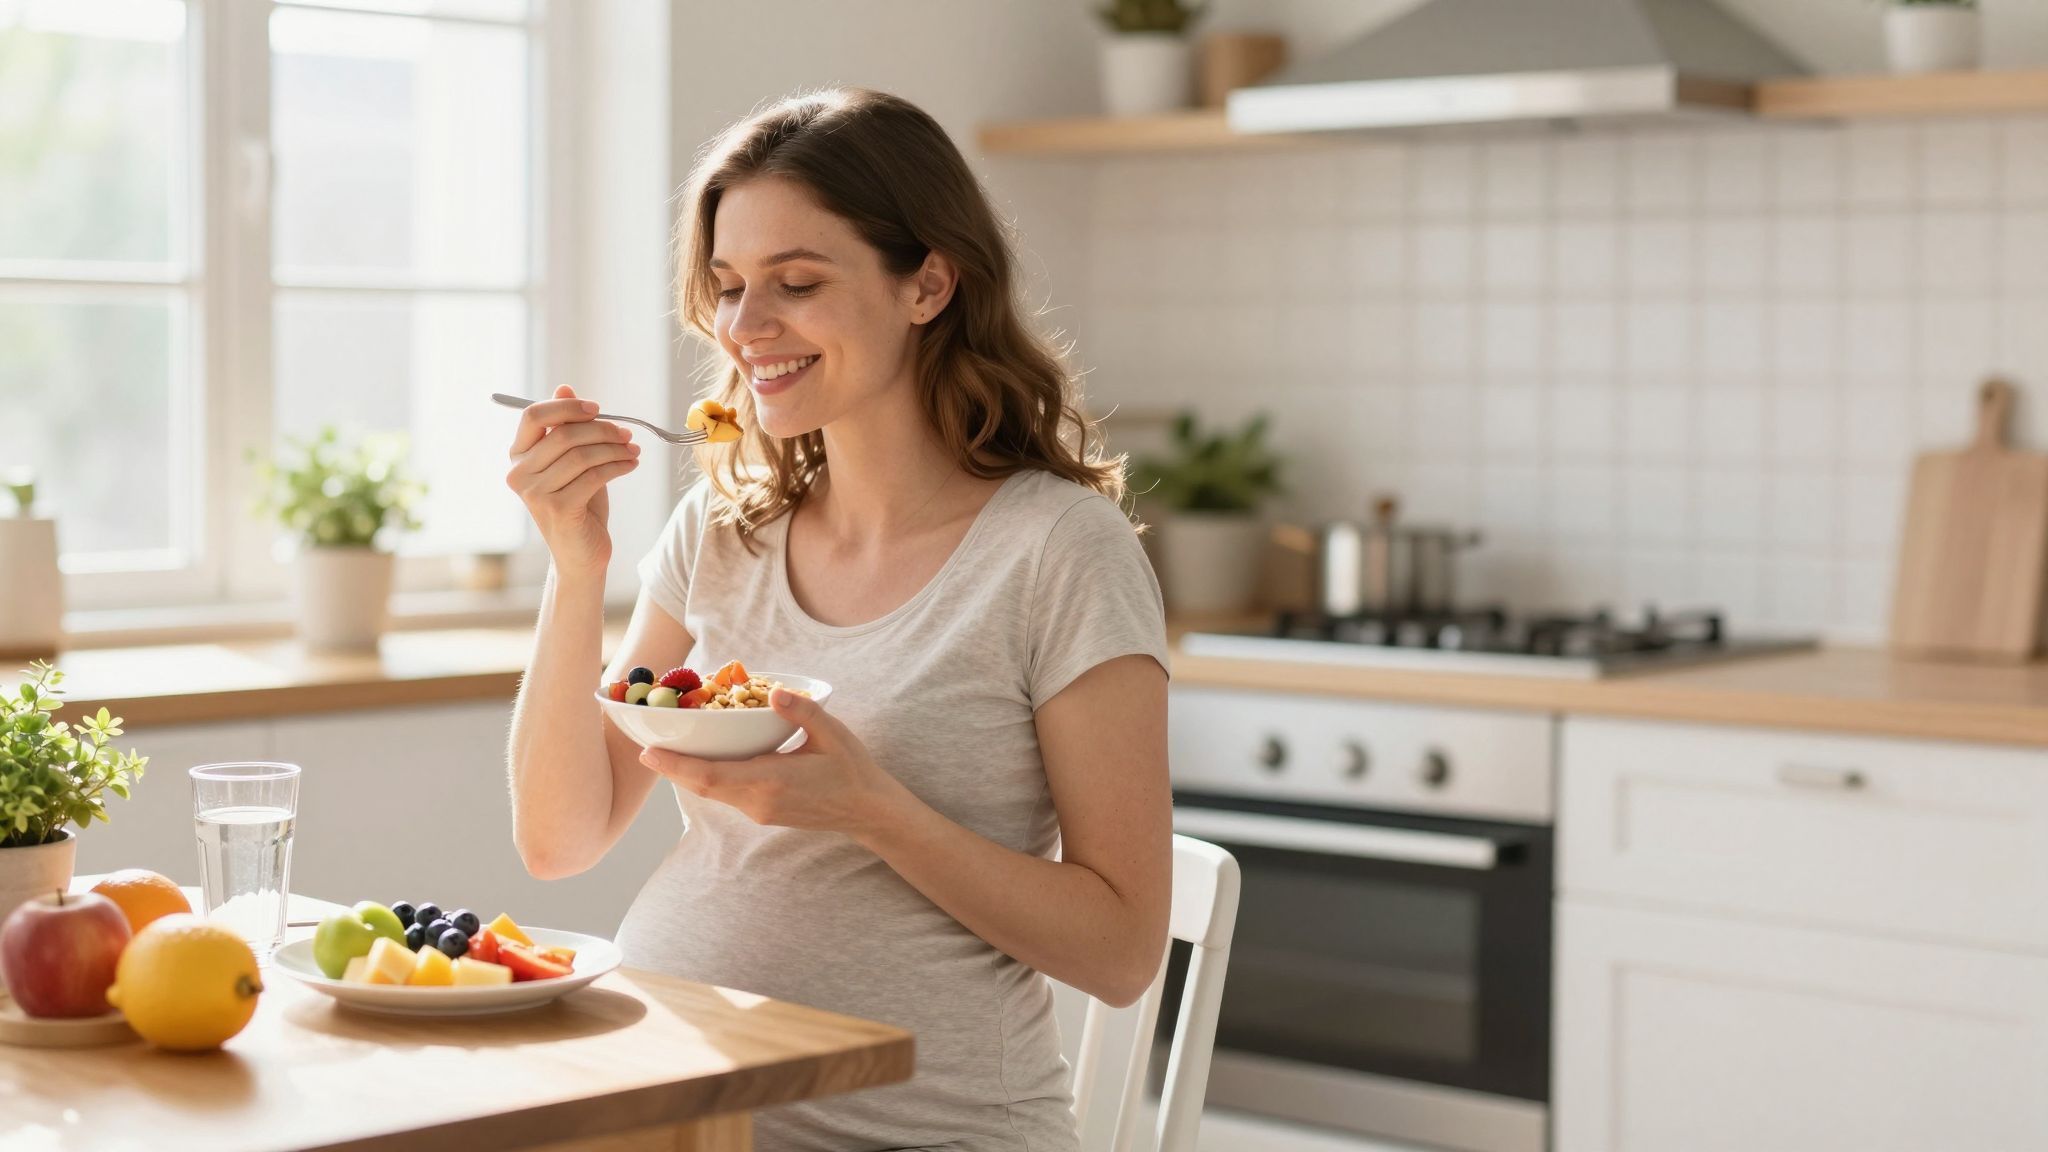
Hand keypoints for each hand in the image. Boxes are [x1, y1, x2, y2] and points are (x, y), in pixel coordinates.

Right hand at [505, 384, 639, 574]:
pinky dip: (618, 466)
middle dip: (602, 430)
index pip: (534, 415)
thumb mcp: (572, 461)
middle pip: (564, 434)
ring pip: (582, 455)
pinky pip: (594, 476)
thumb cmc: (578, 503)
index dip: (567, 407)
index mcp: (518, 456)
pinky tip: (631, 464)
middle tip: (628, 433)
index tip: (598, 409)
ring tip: (633, 450)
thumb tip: (564, 386)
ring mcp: (535, 493)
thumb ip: (565, 427)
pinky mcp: (557, 509)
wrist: (581, 554)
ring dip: (615, 449)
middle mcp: (518, 473)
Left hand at [637, 689, 910, 834]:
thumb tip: (776, 692)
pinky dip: (707, 777)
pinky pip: (725, 794)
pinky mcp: (762, 812)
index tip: (647, 753)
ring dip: (687, 773)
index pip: (711, 775)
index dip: (676, 765)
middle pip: (702, 786)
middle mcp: (758, 801)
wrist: (868, 811)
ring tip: (663, 751)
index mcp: (771, 781)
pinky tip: (700, 760)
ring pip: (711, 792)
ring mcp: (759, 811)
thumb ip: (803, 712)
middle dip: (672, 767)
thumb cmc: (853, 770)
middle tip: (643, 746)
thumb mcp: (833, 734)